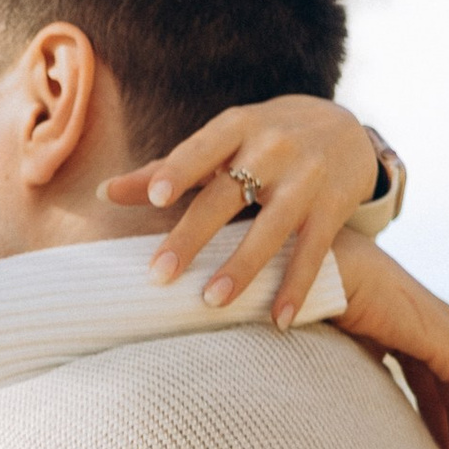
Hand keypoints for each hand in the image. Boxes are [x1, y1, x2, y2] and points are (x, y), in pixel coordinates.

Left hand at [103, 96, 383, 323]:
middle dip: (193, 234)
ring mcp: (306, 179)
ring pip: (272, 226)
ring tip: (212, 302)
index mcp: (237, 127)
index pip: (203, 148)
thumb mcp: (223, 140)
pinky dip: (297, 287)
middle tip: (160, 275)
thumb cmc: (264, 139)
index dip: (180, 170)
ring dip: (243, 265)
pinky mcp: (334, 207)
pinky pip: (313, 252)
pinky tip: (278, 321)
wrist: (344, 128)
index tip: (156, 196)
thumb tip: (104, 193)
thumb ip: (167, 168)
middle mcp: (273, 148)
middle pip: (228, 195)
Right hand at [329, 236, 448, 448]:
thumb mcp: (338, 352)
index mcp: (409, 331)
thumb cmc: (310, 302)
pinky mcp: (443, 339)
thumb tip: (333, 418)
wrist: (311, 269)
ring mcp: (444, 332)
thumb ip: (350, 378)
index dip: (442, 433)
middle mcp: (436, 330)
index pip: (435, 393)